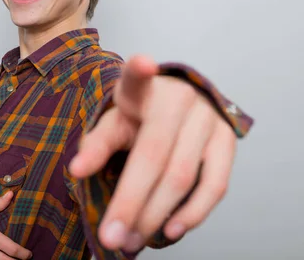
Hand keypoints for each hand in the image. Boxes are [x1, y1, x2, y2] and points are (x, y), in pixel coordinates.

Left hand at [69, 55, 236, 252]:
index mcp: (143, 89)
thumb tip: (76, 171)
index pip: (137, 78)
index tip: (143, 63)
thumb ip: (96, 144)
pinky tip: (169, 230)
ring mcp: (208, 119)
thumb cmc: (139, 116)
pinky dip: (192, 213)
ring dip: (155, 215)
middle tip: (112, 237)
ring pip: (182, 176)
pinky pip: (215, 185)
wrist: (181, 104)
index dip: (140, 71)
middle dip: (130, 202)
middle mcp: (180, 99)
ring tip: (131, 241)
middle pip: (154, 157)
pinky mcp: (228, 141)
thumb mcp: (114, 122)